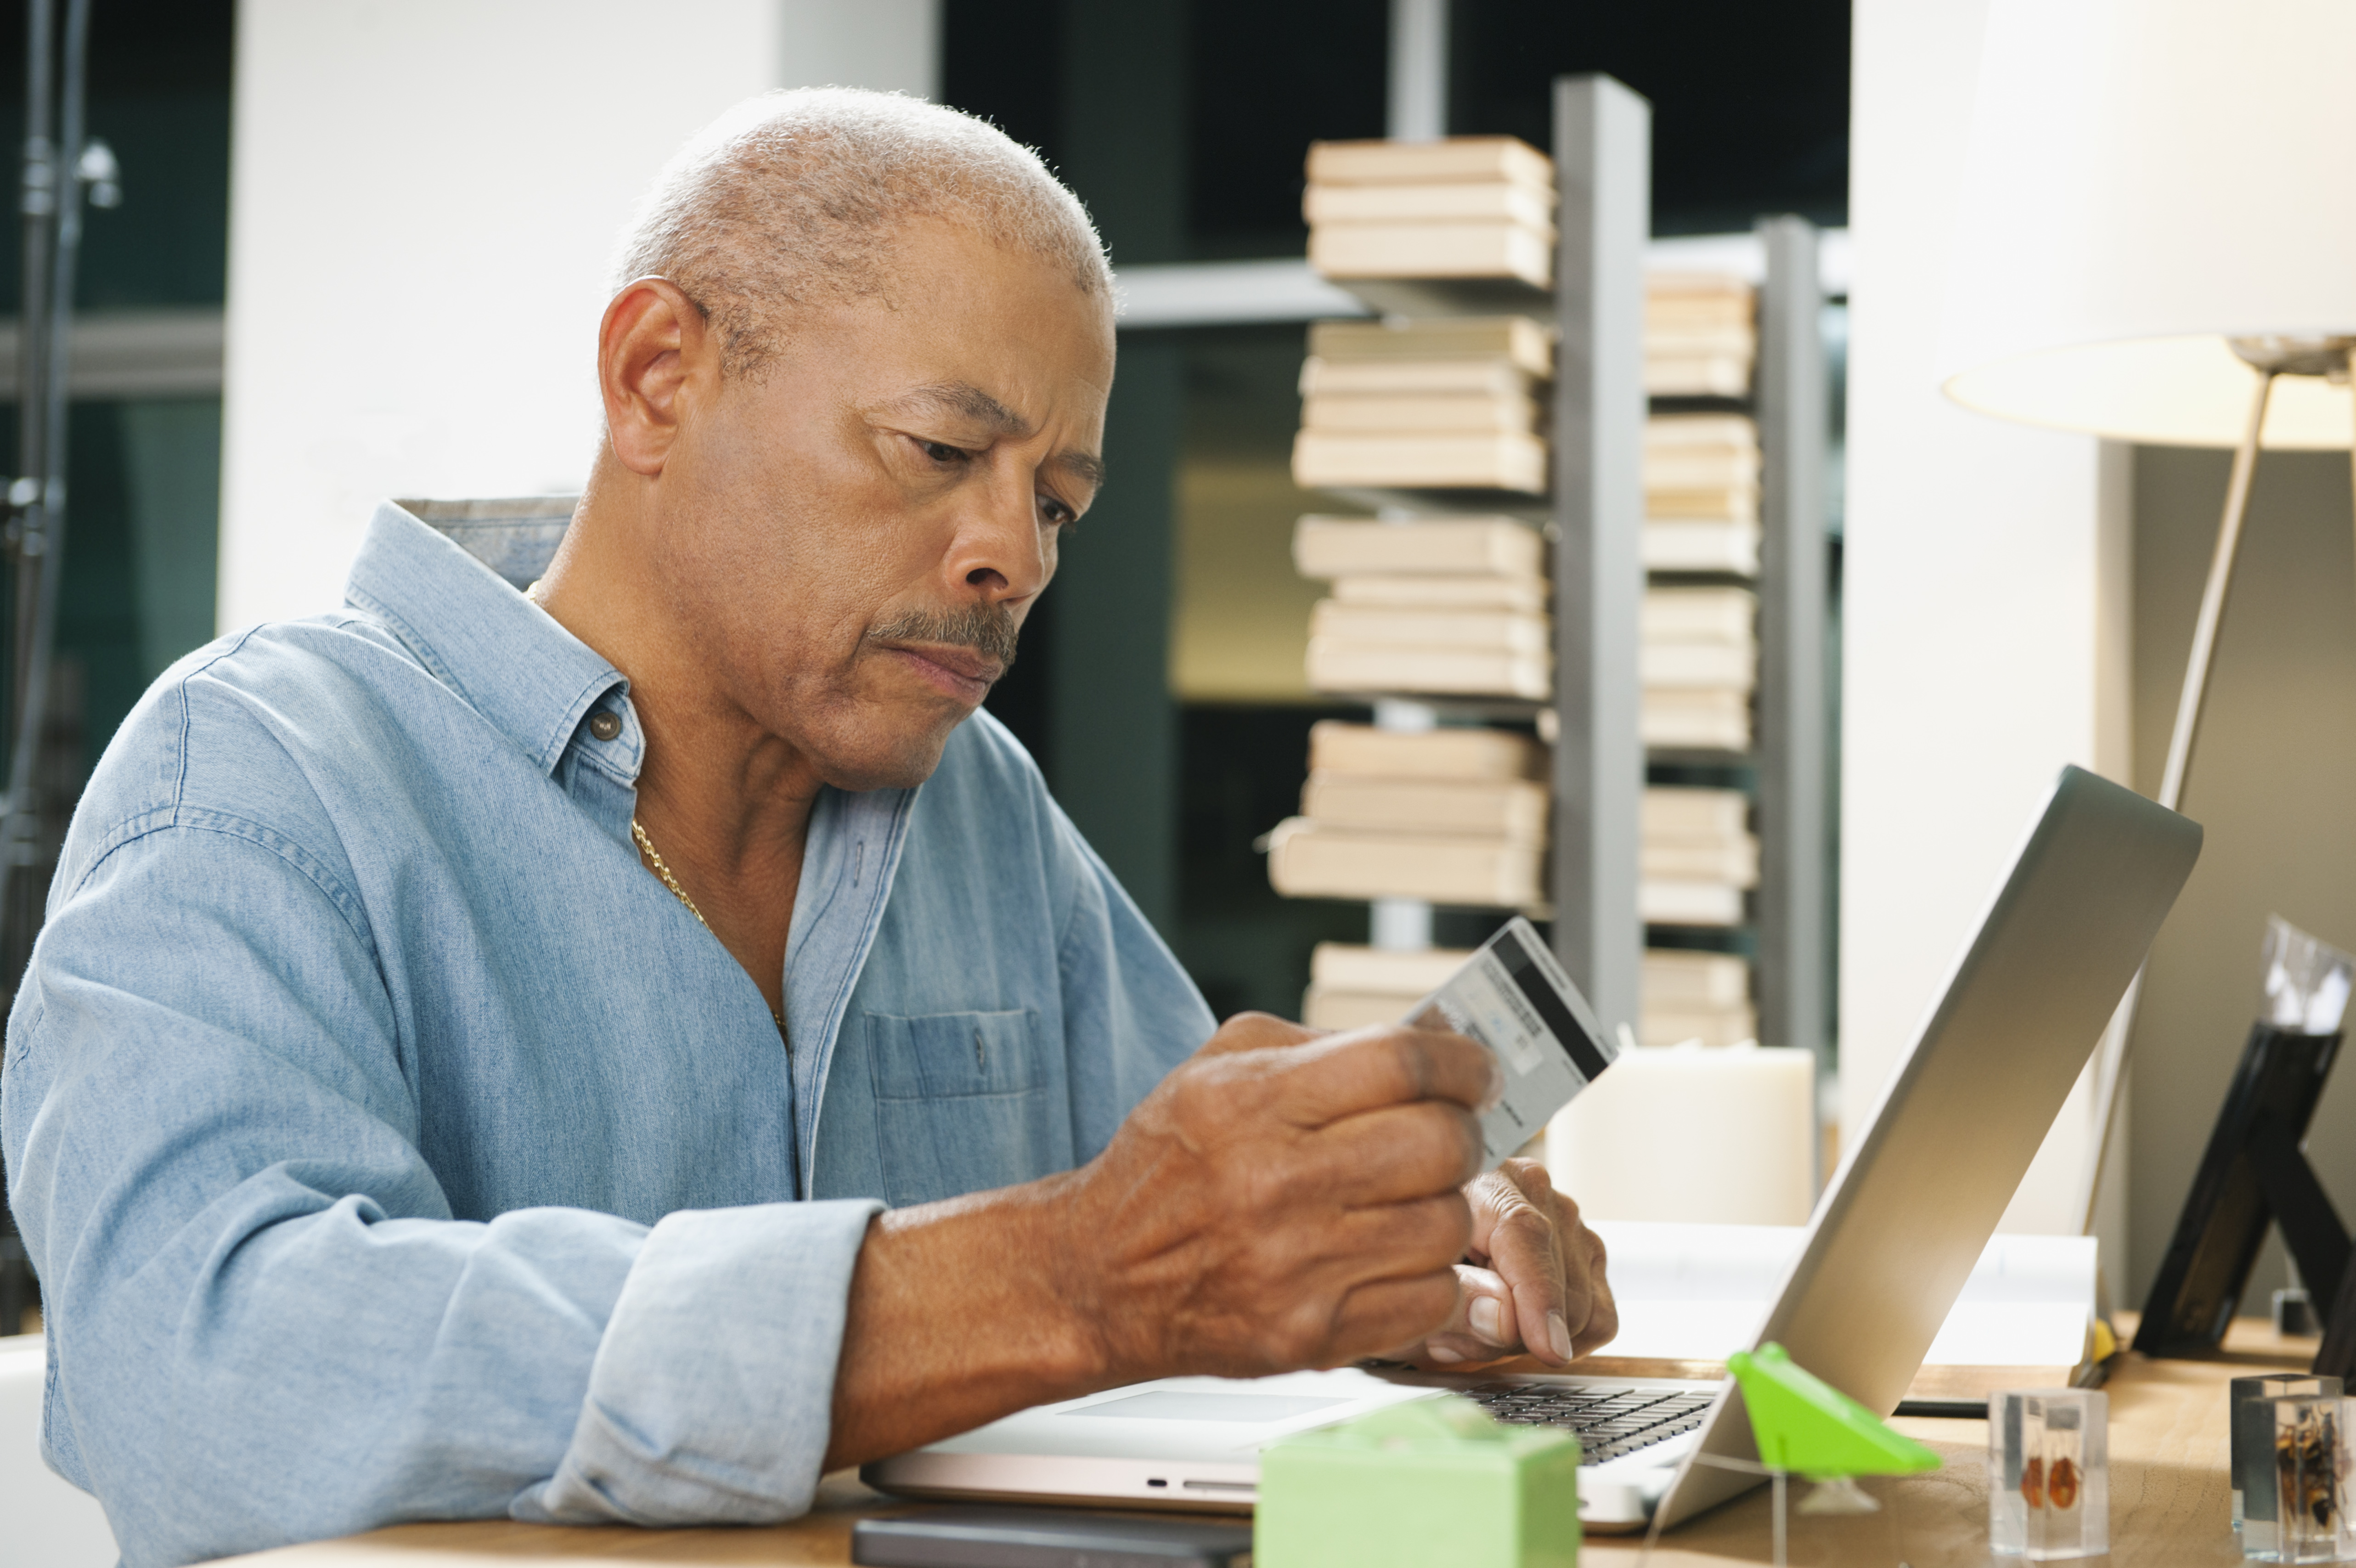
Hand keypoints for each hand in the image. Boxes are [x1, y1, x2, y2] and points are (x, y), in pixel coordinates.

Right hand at [1050, 1011, 1501, 1380]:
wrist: (1099, 1276)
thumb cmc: (1169, 1164)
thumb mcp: (1219, 1068)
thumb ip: (1321, 1043)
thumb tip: (1436, 1033)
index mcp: (1251, 1102)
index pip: (1401, 1063)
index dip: (1460, 1062)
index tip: (1474, 1071)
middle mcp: (1273, 1183)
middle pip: (1439, 1143)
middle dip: (1460, 1133)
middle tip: (1446, 1135)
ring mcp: (1294, 1268)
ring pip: (1446, 1224)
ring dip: (1443, 1207)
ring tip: (1407, 1201)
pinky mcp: (1309, 1336)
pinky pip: (1429, 1299)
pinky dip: (1428, 1277)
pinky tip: (1391, 1258)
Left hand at [1402, 1157, 1615, 1368]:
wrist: (1403, 1246)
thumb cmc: (1395, 1264)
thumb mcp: (1400, 1289)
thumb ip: (1451, 1302)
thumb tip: (1505, 1319)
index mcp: (1479, 1178)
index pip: (1524, 1233)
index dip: (1537, 1296)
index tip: (1547, 1347)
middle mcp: (1531, 1188)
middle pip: (1557, 1279)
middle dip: (1514, 1334)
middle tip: (1455, 1338)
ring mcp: (1564, 1217)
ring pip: (1581, 1305)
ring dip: (1533, 1338)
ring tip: (1474, 1329)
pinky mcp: (1583, 1250)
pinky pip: (1598, 1316)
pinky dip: (1563, 1338)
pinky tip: (1514, 1330)